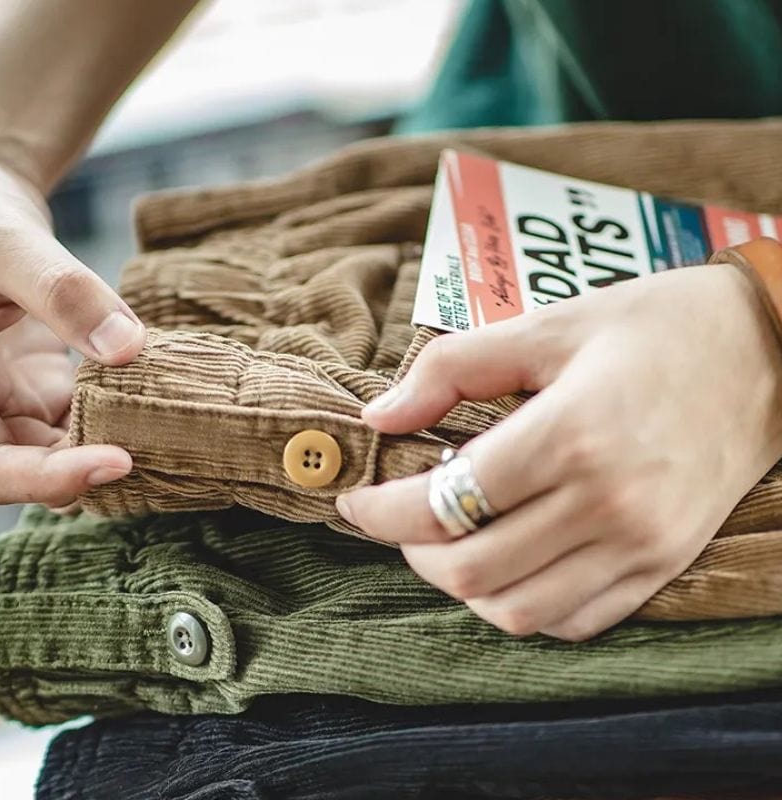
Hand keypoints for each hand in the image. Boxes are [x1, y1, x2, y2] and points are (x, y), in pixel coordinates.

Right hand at [0, 149, 144, 504]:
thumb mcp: (6, 246)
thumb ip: (61, 293)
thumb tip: (128, 347)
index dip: (50, 478)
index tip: (119, 462)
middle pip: (33, 470)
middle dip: (95, 469)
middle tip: (163, 455)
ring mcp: (14, 404)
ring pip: (65, 451)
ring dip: (116, 446)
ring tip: (177, 438)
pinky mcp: (48, 391)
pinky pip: (86, 420)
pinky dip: (123, 417)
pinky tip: (168, 405)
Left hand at [336, 265, 781, 639]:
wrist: (767, 350)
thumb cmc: (654, 327)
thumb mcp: (546, 326)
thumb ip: (451, 369)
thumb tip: (381, 416)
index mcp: (572, 433)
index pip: (445, 502)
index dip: (382, 509)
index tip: (357, 499)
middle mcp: (608, 503)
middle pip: (470, 568)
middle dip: (410, 550)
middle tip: (398, 515)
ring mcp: (641, 545)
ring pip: (517, 610)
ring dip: (461, 583)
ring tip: (448, 539)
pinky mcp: (663, 565)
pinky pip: (574, 621)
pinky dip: (521, 603)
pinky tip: (508, 559)